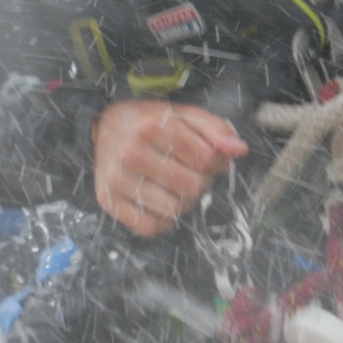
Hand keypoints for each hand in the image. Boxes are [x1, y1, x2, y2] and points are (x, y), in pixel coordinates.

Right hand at [92, 101, 247, 236]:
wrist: (103, 127)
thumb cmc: (148, 122)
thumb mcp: (183, 115)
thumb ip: (214, 129)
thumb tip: (239, 150)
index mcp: (151, 125)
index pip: (206, 159)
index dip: (214, 161)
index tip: (204, 156)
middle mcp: (130, 151)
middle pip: (191, 187)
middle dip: (198, 183)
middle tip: (187, 172)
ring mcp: (116, 178)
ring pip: (173, 210)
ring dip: (181, 203)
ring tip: (172, 186)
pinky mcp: (107, 200)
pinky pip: (149, 226)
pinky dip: (161, 220)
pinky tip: (157, 202)